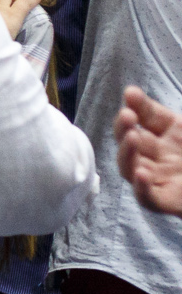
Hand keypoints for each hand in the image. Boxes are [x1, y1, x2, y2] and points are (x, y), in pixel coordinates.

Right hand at [115, 86, 181, 215]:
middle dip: (123, 127)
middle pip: (130, 142)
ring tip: (131, 136)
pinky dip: (141, 187)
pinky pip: (147, 197)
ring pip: (129, 168)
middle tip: (127, 115)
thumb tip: (131, 91)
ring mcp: (162, 179)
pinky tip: (143, 174)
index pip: (145, 118)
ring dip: (126, 152)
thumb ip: (166, 115)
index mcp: (170, 135)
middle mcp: (160, 156)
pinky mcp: (168, 202)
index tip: (131, 95)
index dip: (137, 106)